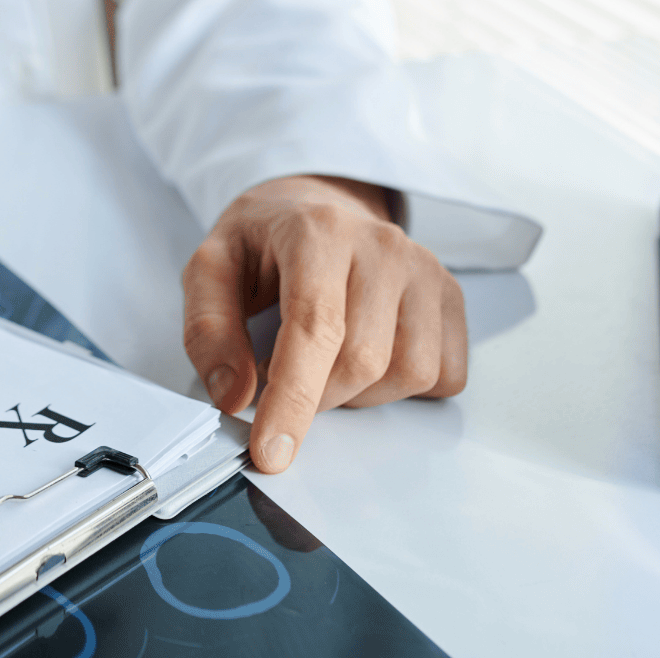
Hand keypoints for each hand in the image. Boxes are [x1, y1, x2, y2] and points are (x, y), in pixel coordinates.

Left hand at [182, 175, 466, 472]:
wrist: (314, 207)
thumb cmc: (263, 243)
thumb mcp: (210, 270)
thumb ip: (209, 331)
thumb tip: (234, 396)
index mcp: (318, 231)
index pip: (315, 327)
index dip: (293, 399)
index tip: (271, 452)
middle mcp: (382, 245)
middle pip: (362, 361)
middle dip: (316, 397)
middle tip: (286, 379)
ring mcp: (424, 269)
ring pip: (410, 373)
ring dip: (361, 395)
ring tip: (327, 364)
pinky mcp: (450, 295)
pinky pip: (445, 375)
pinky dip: (405, 389)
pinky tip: (370, 362)